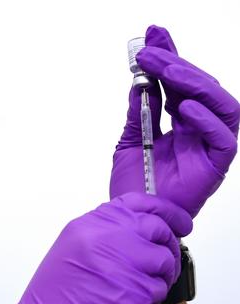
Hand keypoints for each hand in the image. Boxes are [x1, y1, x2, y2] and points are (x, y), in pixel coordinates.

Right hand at [9, 192, 192, 303]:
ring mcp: (121, 261)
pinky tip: (134, 300)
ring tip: (145, 284)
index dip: (165, 211)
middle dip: (167, 243)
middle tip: (165, 256)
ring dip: (162, 272)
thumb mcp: (71, 251)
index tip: (177, 221)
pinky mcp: (135, 289)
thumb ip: (103, 233)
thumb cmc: (55, 298)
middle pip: (156, 227)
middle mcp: (105, 237)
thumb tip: (137, 228)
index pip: (138, 203)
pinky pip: (160, 286)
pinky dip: (153, 294)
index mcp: (88, 225)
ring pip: (163, 257)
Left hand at [110, 25, 238, 216]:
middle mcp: (199, 131)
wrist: (132, 218)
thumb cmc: (134, 185)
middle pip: (200, 88)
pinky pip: (223, 139)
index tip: (153, 35)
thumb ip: (138, 112)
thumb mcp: (130, 140)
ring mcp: (209, 147)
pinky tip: (183, 107)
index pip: (179, 83)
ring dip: (193, 83)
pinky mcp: (215, 166)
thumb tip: (139, 81)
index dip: (169, 57)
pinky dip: (206, 119)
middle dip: (176, 63)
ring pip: (220, 105)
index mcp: (180, 123)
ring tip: (166, 70)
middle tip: (150, 51)